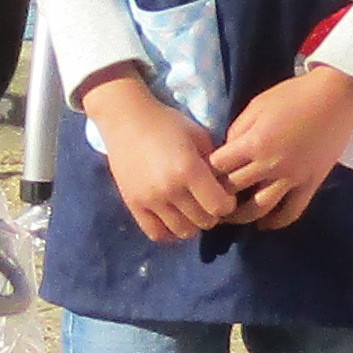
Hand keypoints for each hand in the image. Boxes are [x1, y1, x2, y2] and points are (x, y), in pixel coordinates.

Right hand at [81, 70, 237, 243]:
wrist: (125, 119)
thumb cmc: (167, 124)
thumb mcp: (199, 138)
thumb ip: (215, 165)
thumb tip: (226, 189)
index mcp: (189, 171)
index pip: (221, 207)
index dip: (227, 203)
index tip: (223, 194)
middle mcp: (169, 189)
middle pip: (204, 222)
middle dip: (211, 213)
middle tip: (206, 201)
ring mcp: (149, 199)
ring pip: (183, 231)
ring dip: (191, 223)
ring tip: (189, 209)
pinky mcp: (132, 204)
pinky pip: (156, 233)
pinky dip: (169, 231)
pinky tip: (172, 218)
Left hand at [216, 65, 352, 232]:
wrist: (336, 97)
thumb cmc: (292, 96)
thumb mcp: (255, 107)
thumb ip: (236, 132)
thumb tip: (226, 153)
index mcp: (253, 144)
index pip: (216, 168)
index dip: (203, 172)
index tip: (198, 175)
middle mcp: (270, 165)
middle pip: (233, 190)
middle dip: (216, 195)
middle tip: (205, 200)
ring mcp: (293, 177)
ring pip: (260, 208)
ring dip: (241, 216)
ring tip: (228, 217)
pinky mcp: (312, 184)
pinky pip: (293, 211)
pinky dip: (277, 222)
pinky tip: (264, 224)